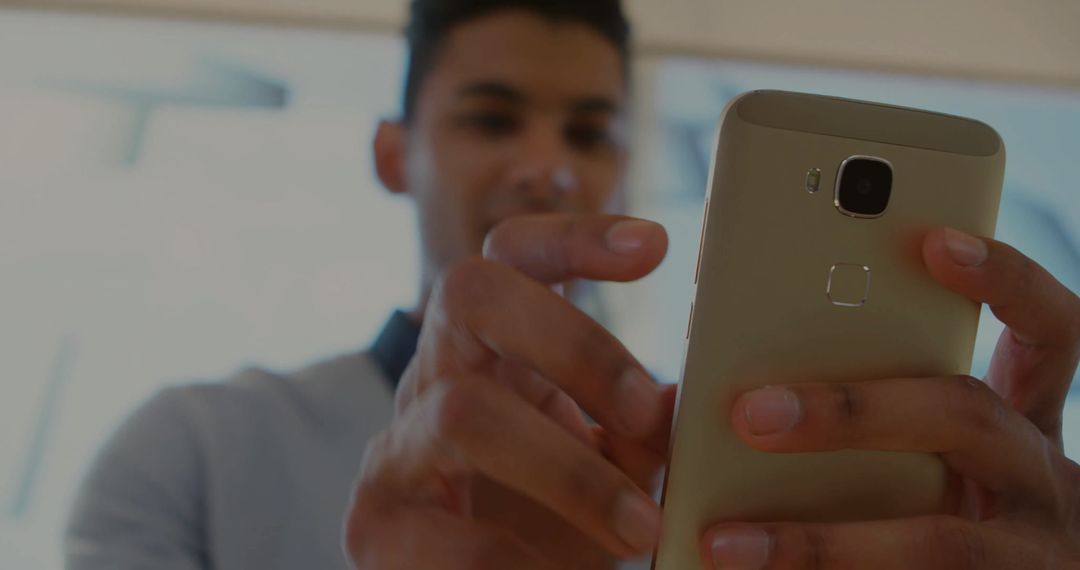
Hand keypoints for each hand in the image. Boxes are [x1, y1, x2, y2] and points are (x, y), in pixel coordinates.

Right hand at [345, 214, 675, 568]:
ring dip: (570, 473)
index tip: (655, 245)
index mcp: (490, 347)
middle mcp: (432, 374)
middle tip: (648, 414)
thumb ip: (639, 435)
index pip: (509, 256)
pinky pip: (447, 533)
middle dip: (575, 342)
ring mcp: (395, 444)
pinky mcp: (373, 525)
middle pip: (473, 292)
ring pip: (464, 411)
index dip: (571, 237)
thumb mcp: (602, 461)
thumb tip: (681, 400)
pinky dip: (521, 563)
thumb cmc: (542, 513)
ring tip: (641, 528)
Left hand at [703, 228, 1079, 568]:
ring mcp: (1029, 553)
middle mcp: (1038, 475)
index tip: (934, 243)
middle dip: (852, 412)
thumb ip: (864, 404)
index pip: (1043, 329)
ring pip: (939, 544)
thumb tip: (702, 386)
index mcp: (1019, 414)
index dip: (1002, 281)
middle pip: (966, 415)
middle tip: (752, 415)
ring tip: (729, 544)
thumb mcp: (928, 448)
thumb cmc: (942, 502)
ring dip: (821, 544)